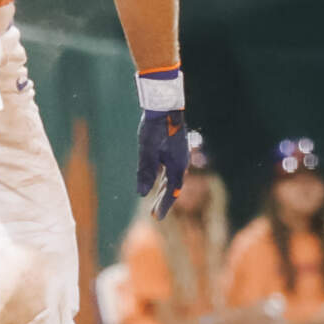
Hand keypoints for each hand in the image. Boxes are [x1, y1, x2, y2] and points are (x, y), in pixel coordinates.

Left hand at [135, 84, 188, 218]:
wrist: (165, 105)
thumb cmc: (156, 128)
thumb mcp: (147, 151)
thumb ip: (145, 172)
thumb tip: (142, 194)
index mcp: (177, 166)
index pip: (172, 192)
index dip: (164, 206)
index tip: (156, 218)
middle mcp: (181, 162)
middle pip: (173, 187)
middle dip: (164, 200)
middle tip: (155, 214)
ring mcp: (180, 155)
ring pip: (173, 178)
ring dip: (165, 189)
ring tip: (156, 200)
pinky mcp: (176, 148)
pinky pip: (172, 168)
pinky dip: (166, 177)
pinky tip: (159, 177)